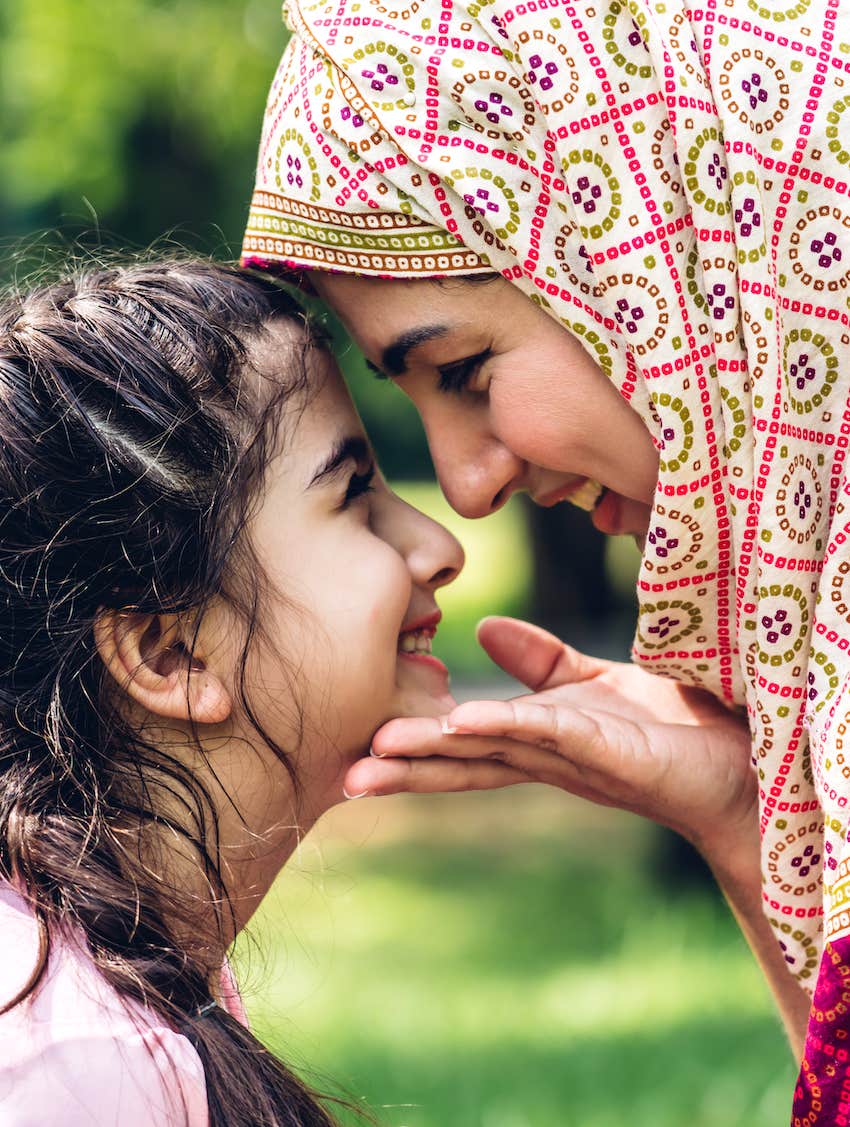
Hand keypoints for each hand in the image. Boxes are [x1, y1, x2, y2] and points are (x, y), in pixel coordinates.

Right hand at [344, 616, 755, 855]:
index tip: (358, 746)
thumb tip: (483, 628)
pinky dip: (503, 726)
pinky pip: (549, 732)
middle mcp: (548, 756)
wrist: (741, 757)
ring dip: (434, 755)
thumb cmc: (671, 725)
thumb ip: (540, 661)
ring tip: (377, 755)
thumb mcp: (592, 682)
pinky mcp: (613, 752)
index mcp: (536, 740)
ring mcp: (577, 757)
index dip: (414, 744)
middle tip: (344, 778)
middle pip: (465, 761)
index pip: (464, 742)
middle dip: (405, 769)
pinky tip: (458, 723)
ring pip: (493, 752)